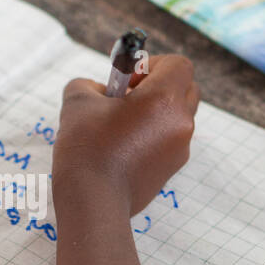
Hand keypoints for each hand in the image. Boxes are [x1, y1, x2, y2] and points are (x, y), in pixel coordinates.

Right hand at [53, 53, 197, 214]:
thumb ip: (90, 85)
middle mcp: (181, 123)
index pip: (179, 65)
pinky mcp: (171, 170)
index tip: (128, 79)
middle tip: (129, 96)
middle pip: (186, 89)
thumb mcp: (78, 101)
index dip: (153, 64)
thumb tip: (100, 91)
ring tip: (121, 124)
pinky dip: (153, 136)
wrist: (93, 201)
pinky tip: (122, 147)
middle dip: (160, 85)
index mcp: (165, 100)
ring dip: (155, 112)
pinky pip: (169, 141)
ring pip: (178, 117)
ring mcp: (179, 150)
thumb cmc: (87, 148)